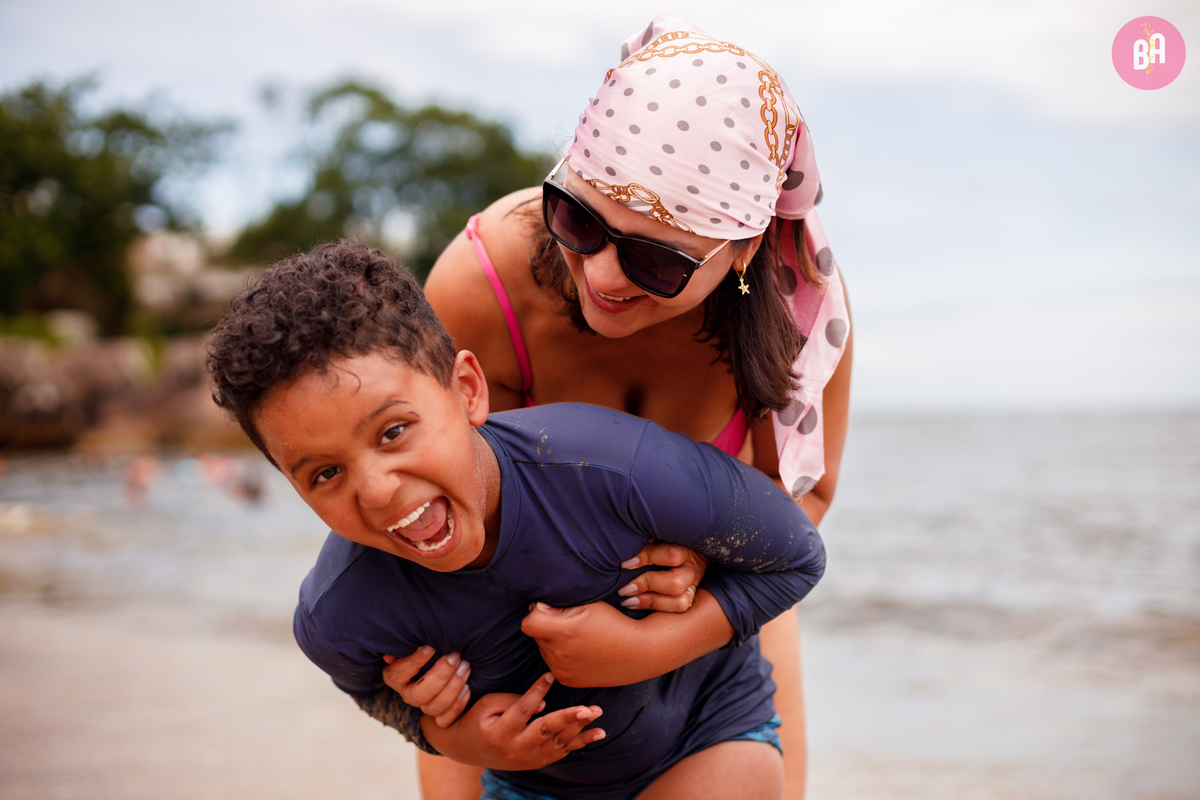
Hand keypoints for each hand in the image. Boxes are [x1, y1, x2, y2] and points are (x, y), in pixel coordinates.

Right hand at [382, 646, 470, 727]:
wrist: (442, 659)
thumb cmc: (427, 646)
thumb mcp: (414, 642)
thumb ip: (405, 643)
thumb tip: (392, 652)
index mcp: (396, 678)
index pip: (398, 674)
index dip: (414, 661)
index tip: (431, 647)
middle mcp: (408, 694)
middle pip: (419, 695)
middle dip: (439, 675)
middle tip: (455, 656)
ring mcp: (423, 707)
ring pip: (434, 708)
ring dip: (452, 687)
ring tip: (465, 667)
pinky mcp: (439, 716)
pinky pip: (445, 719)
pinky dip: (458, 705)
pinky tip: (467, 687)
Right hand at [425, 673, 604, 769]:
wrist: (468, 749)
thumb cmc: (477, 719)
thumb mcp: (487, 705)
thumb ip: (512, 702)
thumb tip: (542, 703)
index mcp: (500, 734)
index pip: (522, 711)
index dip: (536, 692)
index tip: (550, 675)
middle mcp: (516, 750)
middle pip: (545, 731)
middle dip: (568, 718)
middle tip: (587, 708)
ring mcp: (528, 759)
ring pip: (558, 742)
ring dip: (580, 728)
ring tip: (596, 713)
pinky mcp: (537, 762)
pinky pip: (562, 752)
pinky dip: (580, 742)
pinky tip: (597, 733)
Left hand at [522, 601, 645, 686]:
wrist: (637, 653)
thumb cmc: (614, 623)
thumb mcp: (589, 606)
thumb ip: (559, 605)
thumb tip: (536, 607)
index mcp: (563, 632)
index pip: (528, 623)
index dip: (537, 614)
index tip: (550, 611)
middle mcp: (559, 654)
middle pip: (536, 636)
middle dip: (547, 627)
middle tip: (571, 624)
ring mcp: (562, 670)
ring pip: (544, 650)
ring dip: (553, 642)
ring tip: (578, 639)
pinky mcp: (567, 680)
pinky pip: (553, 664)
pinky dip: (561, 656)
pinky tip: (581, 652)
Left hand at [617, 541, 707, 610]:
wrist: (687, 549)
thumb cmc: (663, 537)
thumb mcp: (659, 533)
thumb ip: (647, 537)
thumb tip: (628, 540)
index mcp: (686, 546)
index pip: (670, 554)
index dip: (647, 559)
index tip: (625, 564)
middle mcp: (692, 567)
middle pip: (675, 582)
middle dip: (647, 585)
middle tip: (624, 587)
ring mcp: (692, 585)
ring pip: (680, 601)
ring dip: (650, 601)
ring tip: (627, 599)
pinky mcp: (689, 598)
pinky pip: (677, 609)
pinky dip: (653, 607)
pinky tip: (633, 604)